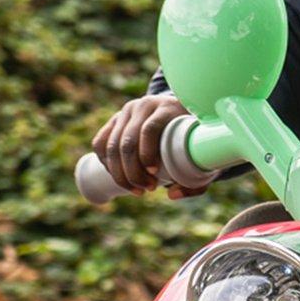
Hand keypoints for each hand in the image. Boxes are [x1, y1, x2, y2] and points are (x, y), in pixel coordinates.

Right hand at [91, 93, 207, 197]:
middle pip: (128, 141)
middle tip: (147, 189)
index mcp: (167, 108)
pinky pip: (100, 144)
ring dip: (120, 173)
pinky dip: (106, 165)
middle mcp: (144, 106)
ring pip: (111, 145)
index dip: (147, 153)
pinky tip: (120, 178)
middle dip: (133, 171)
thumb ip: (194, 181)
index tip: (154, 174)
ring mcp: (126, 112)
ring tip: (137, 190)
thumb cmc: (192, 140)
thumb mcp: (200, 156)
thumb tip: (171, 194)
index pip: (150, 129)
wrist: (180, 114)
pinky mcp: (114, 120)